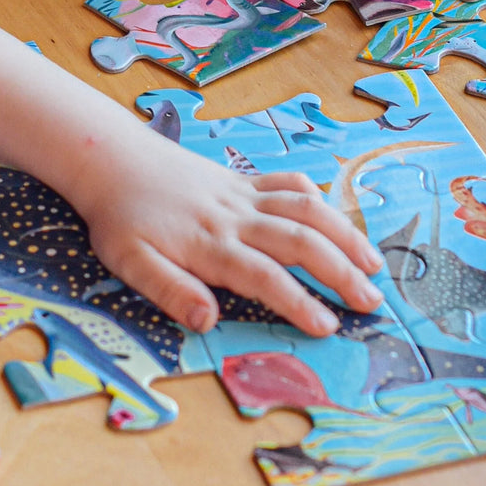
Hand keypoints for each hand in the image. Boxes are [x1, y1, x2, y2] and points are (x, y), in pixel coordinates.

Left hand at [74, 132, 384, 336]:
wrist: (112, 159)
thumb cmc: (119, 217)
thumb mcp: (128, 261)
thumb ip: (168, 289)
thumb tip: (208, 320)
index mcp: (209, 244)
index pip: (265, 277)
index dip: (299, 302)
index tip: (327, 326)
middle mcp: (235, 217)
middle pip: (300, 241)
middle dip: (341, 272)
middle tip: (371, 303)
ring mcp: (243, 194)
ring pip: (307, 209)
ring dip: (345, 236)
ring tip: (374, 266)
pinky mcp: (243, 179)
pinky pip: (290, 183)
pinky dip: (320, 201)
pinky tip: (337, 222)